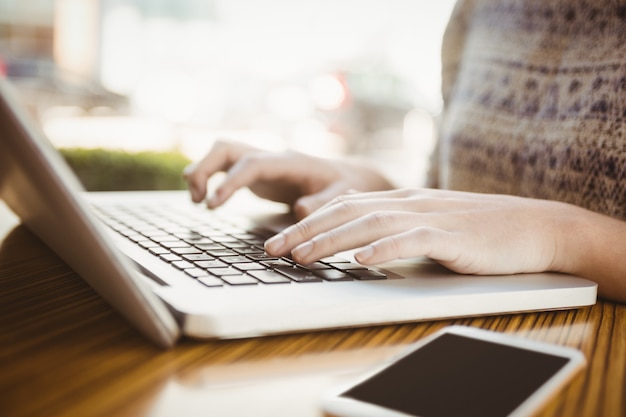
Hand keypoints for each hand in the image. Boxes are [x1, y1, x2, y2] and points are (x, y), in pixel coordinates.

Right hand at [183, 140, 393, 218]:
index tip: (214, 202)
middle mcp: (272, 157)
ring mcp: (262, 163)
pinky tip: (205, 200)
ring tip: (196, 201)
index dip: (231, 180)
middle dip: (206, 168)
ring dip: (203, 170)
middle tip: (198, 200)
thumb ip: (322, 203)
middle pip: (228, 147)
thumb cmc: (344, 187)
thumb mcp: (342, 196)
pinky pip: (226, 167)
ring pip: (222, 153)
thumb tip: (300, 209)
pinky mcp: (257, 173)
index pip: (253, 163)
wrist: (347, 177)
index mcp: (291, 162)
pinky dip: (210, 178)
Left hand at [264, 188, 585, 275]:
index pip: (342, 206)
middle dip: (304, 231)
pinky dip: (385, 249)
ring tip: (303, 256)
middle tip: (272, 250)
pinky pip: (412, 240)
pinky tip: (362, 260)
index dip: (307, 222)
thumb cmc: (476, 230)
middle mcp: (407, 202)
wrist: (531, 226)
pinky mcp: (451, 236)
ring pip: (370, 223)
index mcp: (399, 200)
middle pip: (346, 212)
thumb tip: (357, 245)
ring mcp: (429, 216)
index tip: (279, 240)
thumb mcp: (427, 224)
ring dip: (332, 240)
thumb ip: (393, 228)